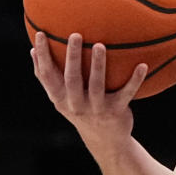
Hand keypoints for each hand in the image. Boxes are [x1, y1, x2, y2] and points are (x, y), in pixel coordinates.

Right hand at [31, 32, 146, 143]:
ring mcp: (97, 109)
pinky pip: (126, 93)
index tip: (41, 34)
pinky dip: (135, 79)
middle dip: (72, 57)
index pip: (47, 76)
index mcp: (60, 99)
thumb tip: (33, 50)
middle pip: (72, 79)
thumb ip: (48, 78)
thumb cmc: (81, 110)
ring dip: (98, 65)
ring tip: (100, 45)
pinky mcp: (116, 112)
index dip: (42, 56)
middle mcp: (76, 105)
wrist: (105, 141)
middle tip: (75, 35)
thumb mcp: (62, 98)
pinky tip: (142, 65)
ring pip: (97, 85)